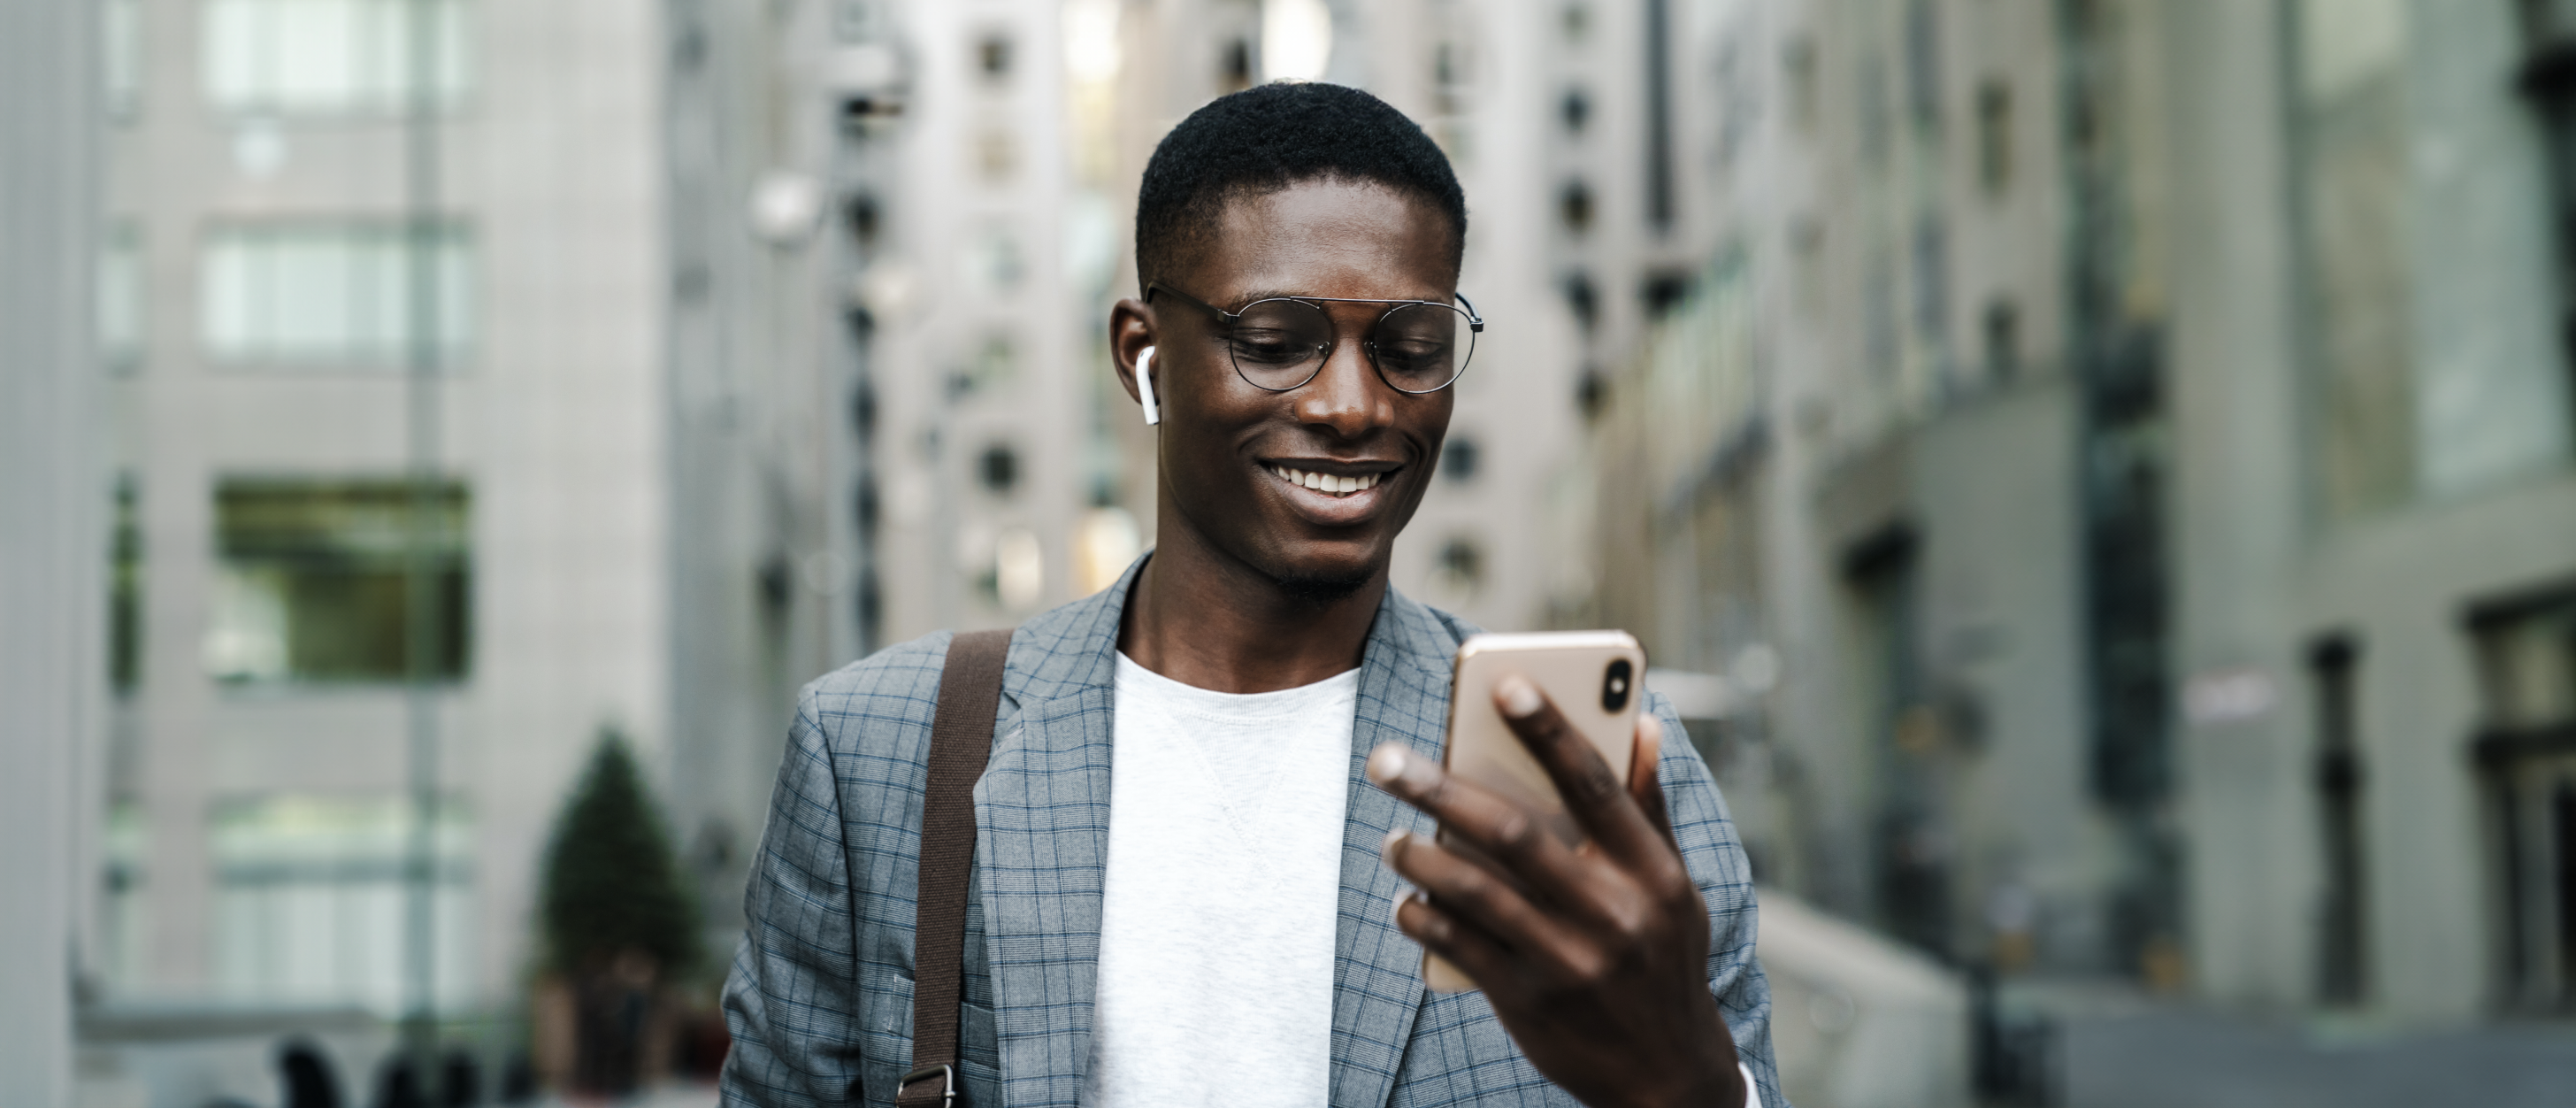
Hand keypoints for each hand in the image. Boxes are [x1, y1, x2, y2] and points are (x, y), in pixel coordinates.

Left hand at [1367, 676, 1742, 1107]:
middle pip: (1514, 832)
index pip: (1595, 785)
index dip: (1551, 730)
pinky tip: (1407, 897)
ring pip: (1474, 890)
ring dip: (1419, 854)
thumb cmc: (1662, 960)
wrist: (1667, 1078)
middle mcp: (1612, 913)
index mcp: (1651, 873)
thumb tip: (1642, 722)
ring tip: (1392, 835)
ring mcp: (1568, 961)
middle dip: (1441, 788)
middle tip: (1387, 759)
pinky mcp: (1529, 1002)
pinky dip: (1422, 914)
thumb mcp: (1675, 888)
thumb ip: (1649, 808)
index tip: (1505, 684)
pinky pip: (1458, 945)